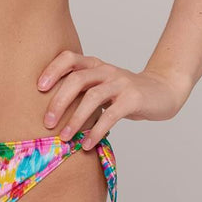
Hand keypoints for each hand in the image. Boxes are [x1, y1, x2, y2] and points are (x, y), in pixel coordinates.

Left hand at [36, 51, 189, 148]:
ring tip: (65, 138)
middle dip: (58, 101)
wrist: (163, 92)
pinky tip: (87, 143)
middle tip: (47, 123)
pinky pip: (111, 115)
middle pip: (77, 79)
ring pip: (92, 97)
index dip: (53, 70)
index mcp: (95, 65)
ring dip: (75, 119)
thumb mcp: (101, 87)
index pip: (69, 58)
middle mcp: (106, 70)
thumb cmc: (124, 93)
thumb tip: (50, 114)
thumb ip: (81, 93)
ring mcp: (121, 83)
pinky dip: (96, 131)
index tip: (38, 88)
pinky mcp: (133, 99)